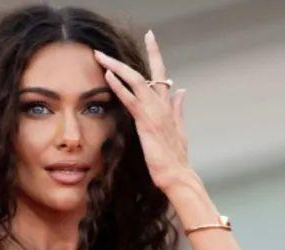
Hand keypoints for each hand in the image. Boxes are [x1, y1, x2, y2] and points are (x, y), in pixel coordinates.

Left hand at [94, 31, 189, 192]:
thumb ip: (178, 108)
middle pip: (151, 72)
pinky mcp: (146, 122)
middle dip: (142, 54)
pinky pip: (130, 99)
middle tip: (130, 39)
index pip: (163, 75)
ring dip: (117, 66)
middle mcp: (162, 105)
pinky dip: (118, 85)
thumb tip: (182, 91)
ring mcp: (155, 112)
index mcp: (168, 107)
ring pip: (136, 81)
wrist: (178, 176)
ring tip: (102, 56)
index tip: (151, 38)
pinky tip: (108, 75)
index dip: (157, 55)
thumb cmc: (176, 158)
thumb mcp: (180, 130)